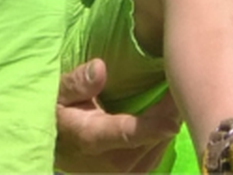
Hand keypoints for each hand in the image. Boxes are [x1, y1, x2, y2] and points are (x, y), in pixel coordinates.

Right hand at [55, 58, 179, 173]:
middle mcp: (107, 162)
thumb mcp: (58, 92)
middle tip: (180, 89)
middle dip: (167, 118)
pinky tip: (167, 120)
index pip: (126, 135)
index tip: (173, 118)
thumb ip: (77, 83)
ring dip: (167, 129)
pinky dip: (161, 140)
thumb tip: (99, 68)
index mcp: (91, 137)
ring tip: (177, 102)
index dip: (152, 128)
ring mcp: (118, 173)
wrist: (51, 144)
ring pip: (154, 153)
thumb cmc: (58, 112)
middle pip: (148, 143)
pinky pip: (152, 159)